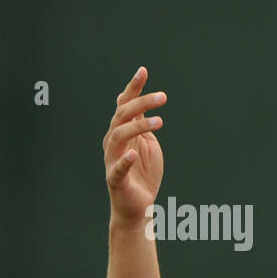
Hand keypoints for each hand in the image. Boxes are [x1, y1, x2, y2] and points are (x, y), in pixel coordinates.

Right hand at [103, 66, 165, 225]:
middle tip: (163, 96)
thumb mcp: (148, 144)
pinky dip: (125, 160)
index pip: (124, 105)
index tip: (143, 71)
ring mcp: (112, 159)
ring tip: (160, 122)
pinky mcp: (115, 179)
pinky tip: (134, 154)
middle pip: (122, 115)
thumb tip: (145, 104)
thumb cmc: (143, 173)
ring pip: (119, 136)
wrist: (137, 206)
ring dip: (138, 126)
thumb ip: (144, 125)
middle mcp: (113, 142)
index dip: (133, 88)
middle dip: (141, 103)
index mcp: (122, 132)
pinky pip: (117, 168)